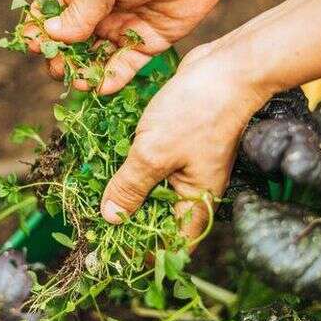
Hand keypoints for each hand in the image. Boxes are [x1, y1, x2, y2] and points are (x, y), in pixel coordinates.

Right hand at [25, 0, 252, 93]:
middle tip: (58, 70)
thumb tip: (54, 34)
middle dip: (62, 56)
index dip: (40, 29)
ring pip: (97, 56)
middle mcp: (101, 7)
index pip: (53, 9)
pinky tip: (101, 87)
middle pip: (72, 39)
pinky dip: (113, 78)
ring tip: (78, 83)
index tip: (33, 46)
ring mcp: (124, 26)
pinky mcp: (148, 42)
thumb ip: (81, 8)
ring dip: (85, 72)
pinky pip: (126, 65)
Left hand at [99, 38, 271, 241]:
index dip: (142, 251)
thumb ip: (131, 187)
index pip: (170, 244)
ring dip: (127, 191)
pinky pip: (152, 166)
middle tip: (95, 219)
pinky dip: (133, 167)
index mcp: (196, 201)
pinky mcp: (178, 146)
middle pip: (158, 219)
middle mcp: (192, 189)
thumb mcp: (155, 153)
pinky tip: (109, 164)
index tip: (112, 250)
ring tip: (95, 193)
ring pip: (152, 191)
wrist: (225, 69)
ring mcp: (186, 167)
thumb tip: (111, 216)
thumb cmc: (197, 112)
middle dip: (129, 220)